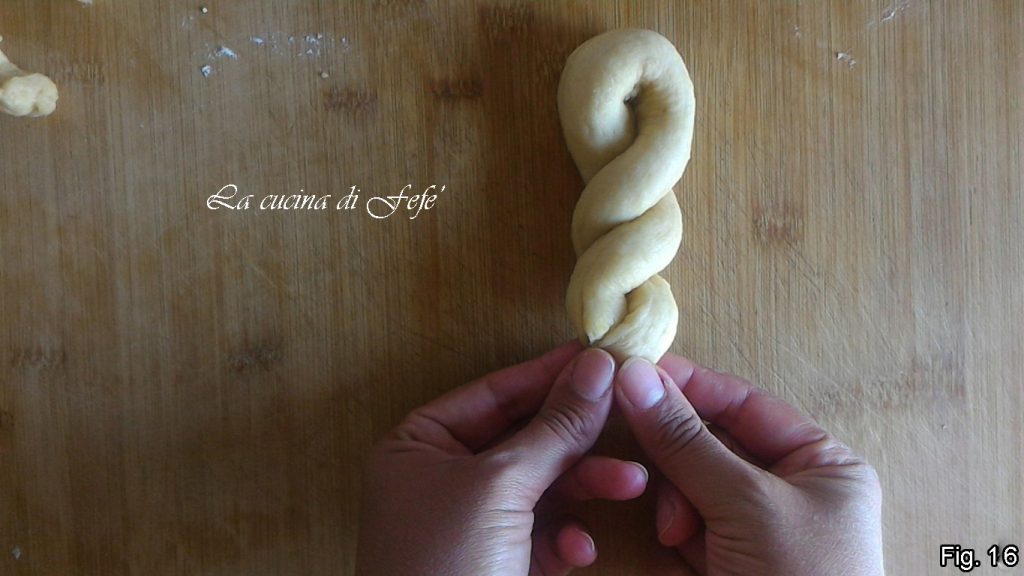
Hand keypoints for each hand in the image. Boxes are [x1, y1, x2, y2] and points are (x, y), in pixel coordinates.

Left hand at [356, 344, 648, 575]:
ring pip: (542, 486)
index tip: (599, 355)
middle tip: (626, 414)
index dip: (547, 374)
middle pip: (524, 438)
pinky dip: (566, 538)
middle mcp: (441, 479)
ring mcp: (470, 523)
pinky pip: (542, 533)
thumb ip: (552, 427)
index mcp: (418, 446)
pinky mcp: (497, 563)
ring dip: (586, 486)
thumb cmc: (444, 566)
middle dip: (577, 438)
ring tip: (631, 482)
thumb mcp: (500, 486)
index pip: (493, 394)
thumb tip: (595, 366)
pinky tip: (579, 551)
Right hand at [614, 355, 883, 574]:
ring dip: (676, 505)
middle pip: (710, 443)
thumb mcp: (748, 506)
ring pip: (689, 486)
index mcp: (820, 465)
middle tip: (645, 463)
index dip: (691, 386)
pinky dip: (673, 536)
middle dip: (680, 461)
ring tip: (679, 535)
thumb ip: (688, 441)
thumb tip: (637, 375)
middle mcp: (788, 492)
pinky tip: (678, 554)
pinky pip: (683, 528)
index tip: (636, 372)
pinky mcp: (723, 564)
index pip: (745, 405)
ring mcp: (753, 531)